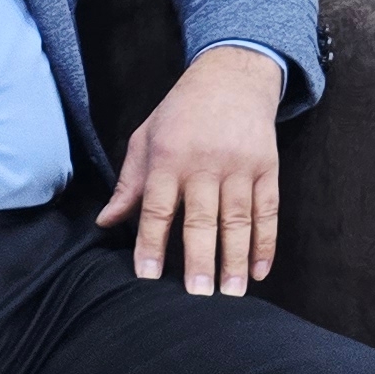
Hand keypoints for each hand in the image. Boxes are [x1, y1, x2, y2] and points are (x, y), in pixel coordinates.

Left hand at [93, 44, 285, 293]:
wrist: (232, 76)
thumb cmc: (181, 111)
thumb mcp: (146, 138)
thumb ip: (129, 183)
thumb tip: (106, 223)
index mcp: (170, 157)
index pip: (158, 208)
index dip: (151, 243)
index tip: (148, 276)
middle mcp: (205, 164)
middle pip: (202, 220)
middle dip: (199, 260)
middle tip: (197, 297)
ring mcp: (240, 167)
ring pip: (238, 220)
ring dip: (236, 259)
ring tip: (232, 293)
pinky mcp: (267, 168)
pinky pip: (268, 211)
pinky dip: (266, 242)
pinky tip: (261, 270)